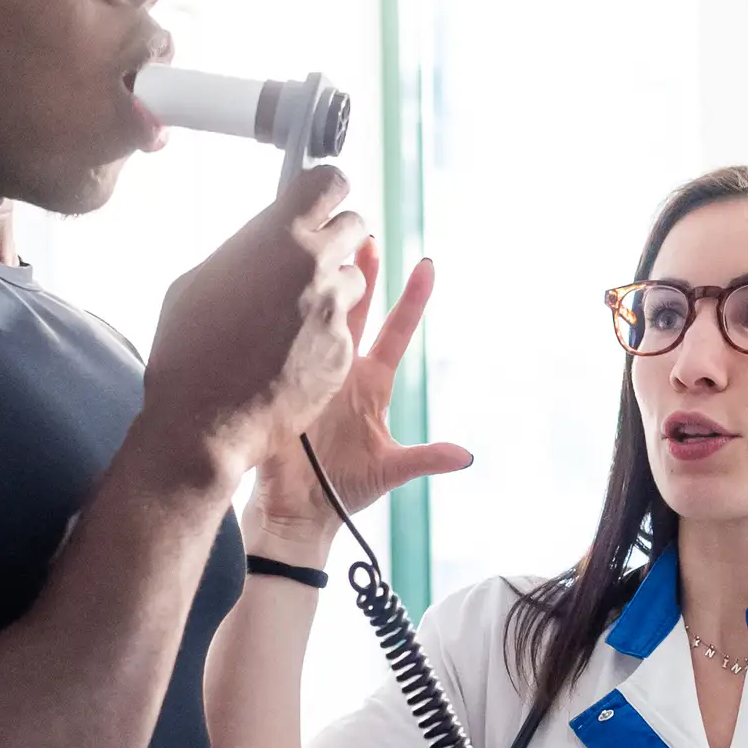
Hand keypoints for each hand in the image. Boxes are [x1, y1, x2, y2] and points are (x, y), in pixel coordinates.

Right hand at [138, 165, 369, 490]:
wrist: (202, 423)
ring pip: (355, 280)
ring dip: (334, 289)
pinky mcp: (343, 353)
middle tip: (317, 254)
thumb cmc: (188, 351)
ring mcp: (335, 311)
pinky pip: (345, 331)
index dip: (327, 189)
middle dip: (338, 236)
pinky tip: (292, 356)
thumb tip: (262, 246)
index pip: (328, 182)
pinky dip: (326, 338)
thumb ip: (244, 253)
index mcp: (279, 236)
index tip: (324, 197)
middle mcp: (316, 265)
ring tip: (296, 314)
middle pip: (355, 225)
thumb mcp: (198, 280)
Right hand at [249, 249, 467, 545]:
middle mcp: (343, 370)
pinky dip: (286, 320)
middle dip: (362, 273)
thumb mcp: (391, 470)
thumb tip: (467, 456)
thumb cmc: (344, 491)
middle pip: (356, 311)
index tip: (427, 265)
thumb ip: (426, 459)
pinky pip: (286, 348)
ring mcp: (311, 372)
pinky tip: (281, 289)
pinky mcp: (284, 383)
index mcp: (372, 384)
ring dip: (327, 284)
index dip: (413, 300)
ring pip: (321, 317)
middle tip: (366, 236)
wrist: (298, 512)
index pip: (397, 331)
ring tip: (330, 247)